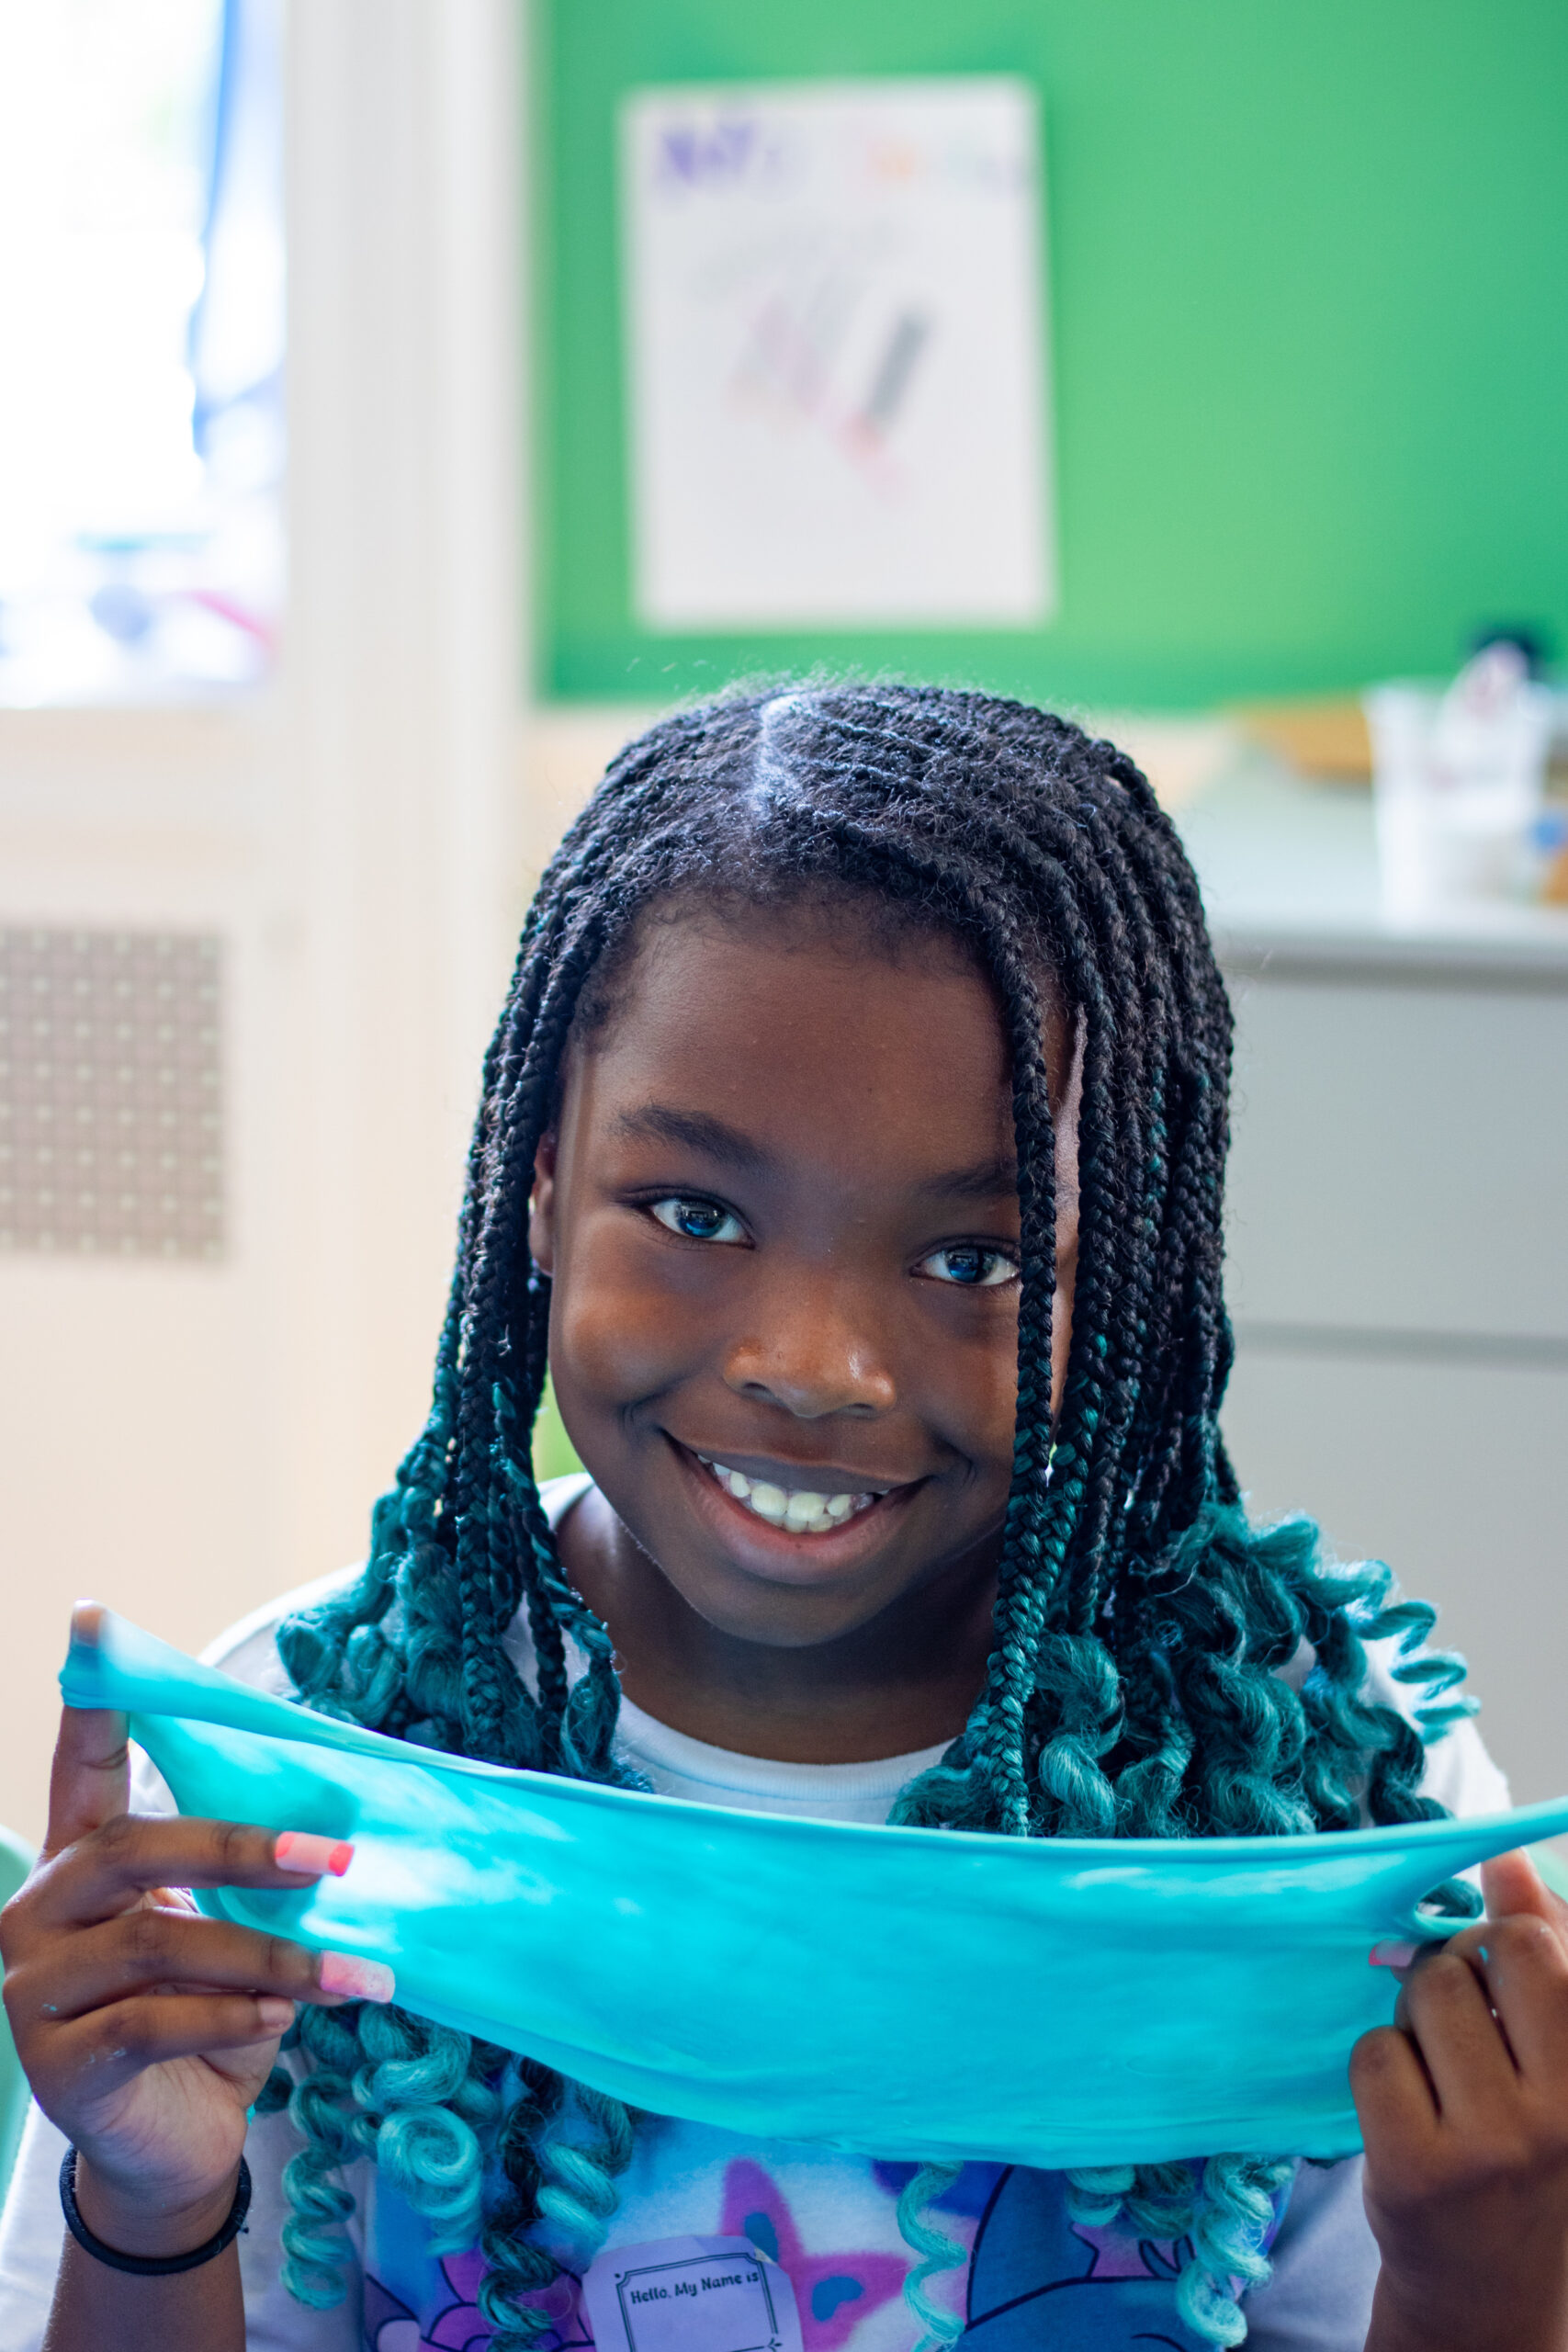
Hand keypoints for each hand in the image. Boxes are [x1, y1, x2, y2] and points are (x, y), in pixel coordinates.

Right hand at [0, 1604, 390, 2256]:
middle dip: (246, 1846)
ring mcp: (34, 1988)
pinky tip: (287, 2019)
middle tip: (340, 1855)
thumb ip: (254, 1886)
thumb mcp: (235, 1938)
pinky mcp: (58, 2062)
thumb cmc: (214, 2022)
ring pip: (159, 1944)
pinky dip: (232, 2017)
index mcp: (81, 1866)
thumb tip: (341, 1829)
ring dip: (271, 1955)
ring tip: (353, 1971)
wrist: (176, 2149)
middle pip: (135, 1849)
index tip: (94, 1621)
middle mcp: (41, 1914)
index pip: (82, 1770)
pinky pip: (154, 2022)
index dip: (93, 1701)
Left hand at [1353, 1849, 1567, 2351]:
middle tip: (1463, 2015)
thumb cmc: (1523, 2149)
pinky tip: (1405, 2110)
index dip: (1514, 1926)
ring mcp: (1492, 2146)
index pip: (1554, 1948)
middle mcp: (1564, 2114)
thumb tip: (1508, 1857)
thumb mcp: (1559, 2063)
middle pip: (1489, 1952)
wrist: (1489, 2293)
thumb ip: (1548, 1958)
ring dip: (1415, 2013)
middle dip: (1462, 1962)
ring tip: (1436, 2066)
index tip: (1499, 1946)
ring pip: (1425, 1994)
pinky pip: (1375, 2053)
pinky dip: (1379, 2065)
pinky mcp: (1418, 2173)